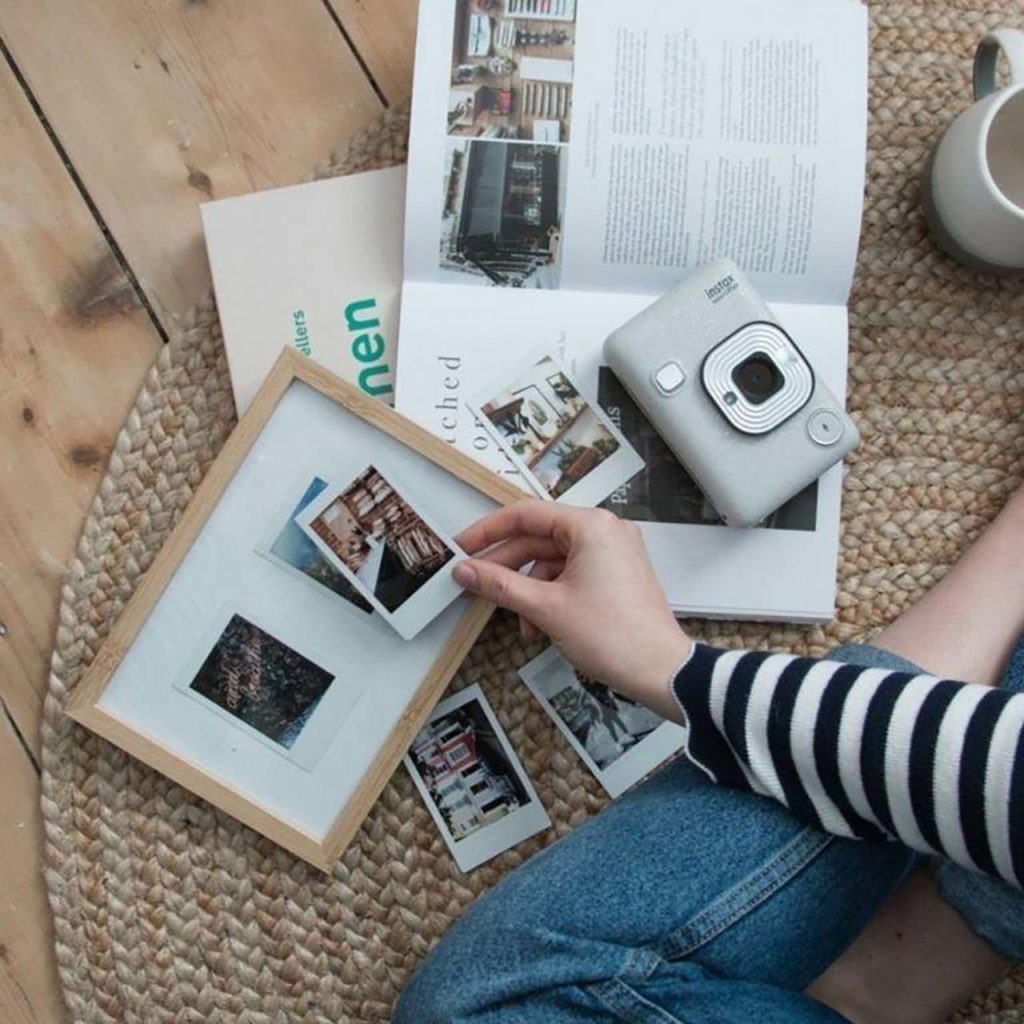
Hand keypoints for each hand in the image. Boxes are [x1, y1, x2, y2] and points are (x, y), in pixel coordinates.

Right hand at [453, 501, 690, 716]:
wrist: (660, 671)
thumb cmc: (612, 635)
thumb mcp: (545, 608)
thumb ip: (500, 584)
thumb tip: (465, 571)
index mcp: (591, 526)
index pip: (526, 514)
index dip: (488, 531)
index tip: (461, 547)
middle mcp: (605, 530)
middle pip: (539, 538)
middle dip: (507, 567)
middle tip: (475, 584)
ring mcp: (614, 552)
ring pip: (553, 561)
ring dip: (530, 590)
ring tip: (519, 623)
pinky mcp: (617, 574)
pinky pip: (572, 574)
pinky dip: (551, 596)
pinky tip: (539, 626)